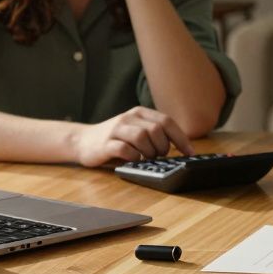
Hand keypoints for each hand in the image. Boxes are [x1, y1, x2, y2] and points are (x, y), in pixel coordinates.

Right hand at [73, 106, 193, 166]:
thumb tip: (181, 147)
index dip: (181, 138)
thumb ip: (154, 133)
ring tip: (147, 158)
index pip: (167, 121)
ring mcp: (116, 130)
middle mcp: (129, 118)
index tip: (190, 152)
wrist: (82, 141)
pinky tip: (134, 160)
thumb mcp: (136, 130)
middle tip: (160, 156)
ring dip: (150, 152)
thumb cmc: (116, 139)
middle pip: (156, 129)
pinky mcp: (105, 144)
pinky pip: (125, 149)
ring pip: (142, 137)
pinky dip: (135, 157)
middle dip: (163, 146)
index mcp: (140, 113)